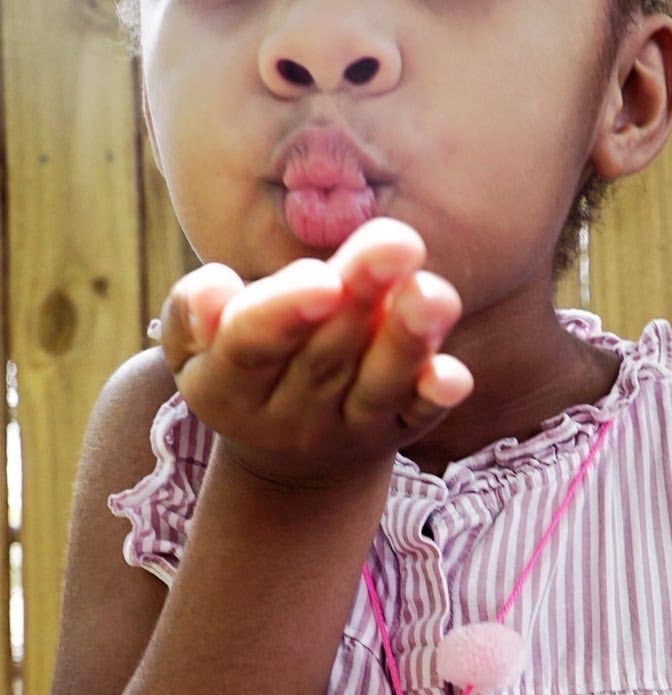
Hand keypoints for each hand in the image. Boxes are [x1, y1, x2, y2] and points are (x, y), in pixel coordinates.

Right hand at [158, 217, 472, 487]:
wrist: (284, 454)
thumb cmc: (239, 363)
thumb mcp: (193, 346)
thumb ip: (192, 309)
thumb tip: (216, 291)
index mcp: (228, 384)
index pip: (252, 346)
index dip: (285, 313)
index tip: (322, 279)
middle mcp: (290, 413)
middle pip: (327, 353)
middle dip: (363, 295)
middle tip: (397, 241)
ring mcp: (348, 427)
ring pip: (378, 384)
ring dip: (408, 341)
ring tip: (434, 293)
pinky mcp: (397, 431)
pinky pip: (417, 417)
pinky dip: (436, 396)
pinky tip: (456, 376)